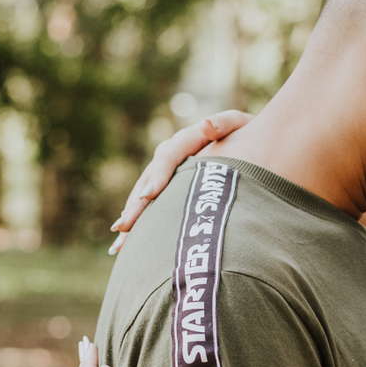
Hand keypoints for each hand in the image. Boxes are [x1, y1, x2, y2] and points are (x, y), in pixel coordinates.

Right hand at [109, 111, 250, 253]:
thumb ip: (223, 124)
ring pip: (144, 194)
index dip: (157, 176)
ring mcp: (168, 172)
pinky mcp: (170, 186)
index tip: (148, 196)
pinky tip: (127, 242)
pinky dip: (140, 223)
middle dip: (136, 205)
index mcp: (186, 140)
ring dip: (132, 218)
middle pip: (149, 180)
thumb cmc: (245, 132)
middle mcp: (171, 155)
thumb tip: (206, 125)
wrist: (245, 138)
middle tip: (124, 226)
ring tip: (120, 242)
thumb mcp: (237, 123)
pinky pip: (151, 204)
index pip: (167, 157)